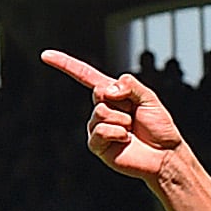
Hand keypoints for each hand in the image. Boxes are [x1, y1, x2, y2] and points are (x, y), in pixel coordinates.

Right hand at [42, 51, 184, 180]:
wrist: (164, 155)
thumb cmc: (159, 127)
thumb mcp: (149, 98)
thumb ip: (130, 85)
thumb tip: (106, 90)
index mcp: (112, 94)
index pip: (85, 75)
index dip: (65, 64)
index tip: (45, 55)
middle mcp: (101, 109)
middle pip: (99, 93)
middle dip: (121, 101)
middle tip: (134, 114)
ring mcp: (97, 127)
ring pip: (101, 112)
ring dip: (122, 119)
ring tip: (131, 129)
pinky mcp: (96, 145)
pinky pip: (100, 131)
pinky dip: (117, 133)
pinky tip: (125, 139)